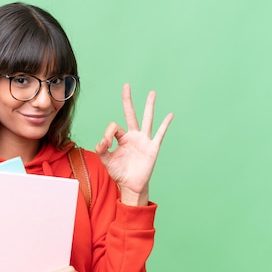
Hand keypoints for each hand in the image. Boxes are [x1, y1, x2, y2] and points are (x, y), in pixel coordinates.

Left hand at [95, 84, 173, 205]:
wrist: (131, 185)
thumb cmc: (119, 173)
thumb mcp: (107, 161)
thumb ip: (102, 150)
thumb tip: (102, 141)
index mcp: (121, 138)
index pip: (114, 127)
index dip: (108, 133)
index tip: (106, 144)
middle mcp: (133, 136)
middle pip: (131, 114)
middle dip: (127, 100)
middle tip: (126, 85)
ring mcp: (144, 140)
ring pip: (147, 119)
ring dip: (149, 106)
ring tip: (152, 93)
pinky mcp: (152, 147)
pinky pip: (160, 134)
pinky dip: (165, 124)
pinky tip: (170, 115)